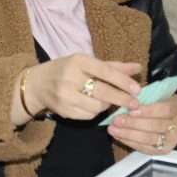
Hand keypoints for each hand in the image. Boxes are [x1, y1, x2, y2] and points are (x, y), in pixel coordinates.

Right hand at [24, 54, 140, 120]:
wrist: (38, 84)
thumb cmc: (68, 69)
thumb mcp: (88, 62)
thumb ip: (113, 66)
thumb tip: (138, 67)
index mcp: (78, 61)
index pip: (105, 71)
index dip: (123, 81)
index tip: (138, 89)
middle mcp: (70, 78)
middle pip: (103, 91)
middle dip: (122, 98)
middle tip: (135, 103)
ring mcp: (65, 96)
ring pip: (97, 106)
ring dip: (108, 105)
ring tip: (110, 100)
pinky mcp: (63, 111)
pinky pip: (88, 116)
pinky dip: (96, 111)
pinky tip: (96, 105)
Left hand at [107, 94, 176, 154]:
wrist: (172, 118)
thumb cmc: (161, 102)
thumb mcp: (159, 94)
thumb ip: (147, 97)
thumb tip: (127, 99)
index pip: (164, 110)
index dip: (148, 111)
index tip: (131, 110)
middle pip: (155, 126)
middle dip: (133, 123)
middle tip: (117, 120)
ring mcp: (171, 140)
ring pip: (149, 139)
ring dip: (128, 134)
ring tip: (114, 129)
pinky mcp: (163, 151)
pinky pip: (145, 149)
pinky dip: (130, 142)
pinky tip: (119, 136)